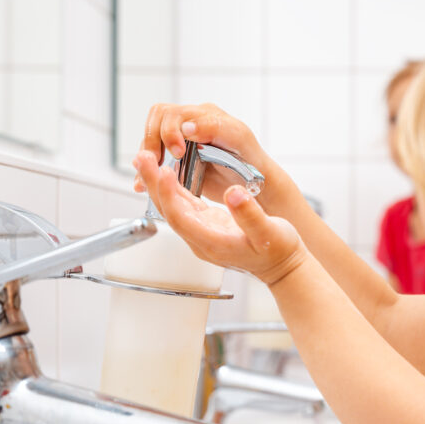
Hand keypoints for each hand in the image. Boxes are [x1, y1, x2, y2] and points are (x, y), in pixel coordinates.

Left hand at [133, 150, 306, 284]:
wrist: (283, 266)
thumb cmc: (278, 251)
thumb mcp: (270, 232)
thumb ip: (250, 214)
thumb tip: (233, 193)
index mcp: (212, 242)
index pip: (181, 217)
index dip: (169, 194)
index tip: (164, 171)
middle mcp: (200, 239)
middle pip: (169, 210)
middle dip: (153, 183)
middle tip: (141, 157)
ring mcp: (201, 232)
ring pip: (173, 206)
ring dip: (158, 183)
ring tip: (146, 158)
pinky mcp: (206, 224)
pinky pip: (183, 205)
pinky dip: (173, 188)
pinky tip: (167, 172)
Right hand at [136, 103, 270, 204]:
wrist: (256, 186)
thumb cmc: (251, 159)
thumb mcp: (238, 138)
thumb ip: (214, 127)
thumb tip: (186, 126)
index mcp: (204, 115)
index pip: (171, 113)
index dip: (169, 132)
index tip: (178, 153)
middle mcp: (190, 125)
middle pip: (156, 121)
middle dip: (152, 141)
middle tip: (157, 162)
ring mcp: (182, 143)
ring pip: (151, 139)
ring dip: (146, 156)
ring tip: (147, 175)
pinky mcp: (178, 162)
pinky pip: (154, 160)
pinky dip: (146, 171)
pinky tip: (143, 185)